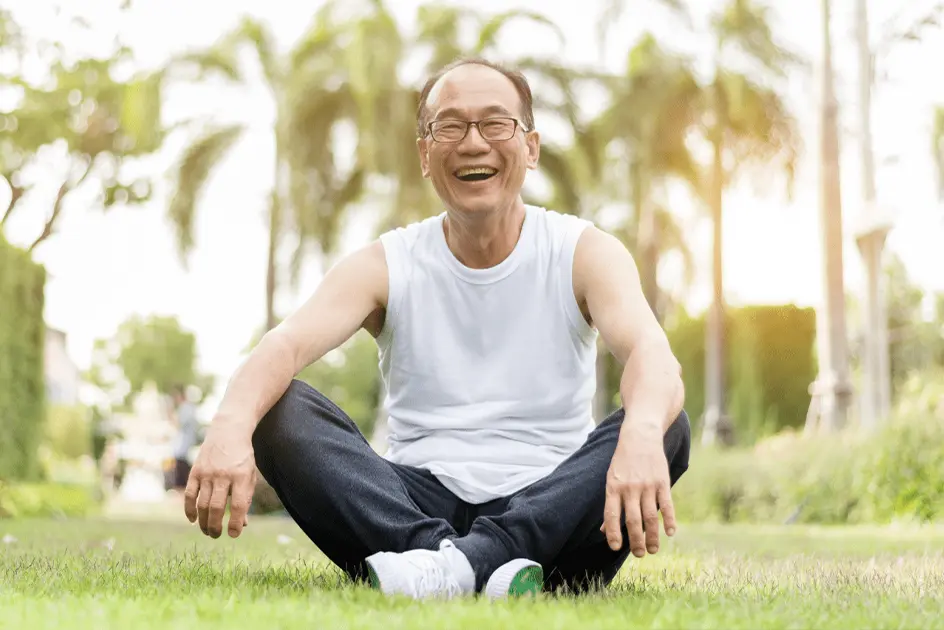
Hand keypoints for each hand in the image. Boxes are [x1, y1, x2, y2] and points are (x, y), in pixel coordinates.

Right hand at [184, 418, 256, 538]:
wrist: (228, 432)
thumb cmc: (242, 458)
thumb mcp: (250, 475)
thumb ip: (245, 498)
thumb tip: (241, 525)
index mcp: (242, 476)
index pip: (238, 505)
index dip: (235, 523)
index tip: (233, 535)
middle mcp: (223, 475)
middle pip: (216, 507)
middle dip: (215, 526)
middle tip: (217, 535)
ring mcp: (207, 473)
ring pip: (202, 504)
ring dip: (203, 522)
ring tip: (207, 531)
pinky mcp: (195, 471)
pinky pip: (190, 494)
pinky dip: (189, 509)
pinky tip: (193, 520)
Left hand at [601, 425, 675, 556]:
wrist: (640, 436)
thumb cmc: (623, 462)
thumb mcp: (611, 479)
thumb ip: (611, 505)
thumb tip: (604, 531)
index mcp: (613, 487)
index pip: (611, 515)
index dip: (613, 532)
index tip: (615, 548)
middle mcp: (629, 488)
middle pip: (633, 520)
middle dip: (635, 540)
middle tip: (639, 554)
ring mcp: (647, 485)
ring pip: (650, 516)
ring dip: (652, 536)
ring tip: (652, 550)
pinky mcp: (662, 481)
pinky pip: (667, 505)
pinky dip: (669, 520)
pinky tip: (670, 533)